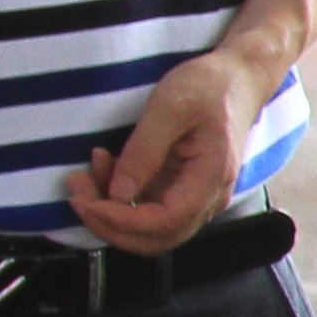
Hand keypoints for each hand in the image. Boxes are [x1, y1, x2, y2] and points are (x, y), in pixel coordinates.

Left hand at [64, 44, 270, 251]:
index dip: (122, 220)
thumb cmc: (210, 86)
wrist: (239, 78)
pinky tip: (106, 169)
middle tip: (77, 195)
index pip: (165, 222)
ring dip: (112, 213)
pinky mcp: (183, 189)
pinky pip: (149, 209)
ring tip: (86, 175)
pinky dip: (120, 199)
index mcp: (210, 178)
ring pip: (149, 228)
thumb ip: (144, 152)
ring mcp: (196, 196)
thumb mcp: (169, 107)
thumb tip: (119, 193)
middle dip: (110, 224)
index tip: (88, 202)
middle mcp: (207, 197)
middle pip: (157, 238)